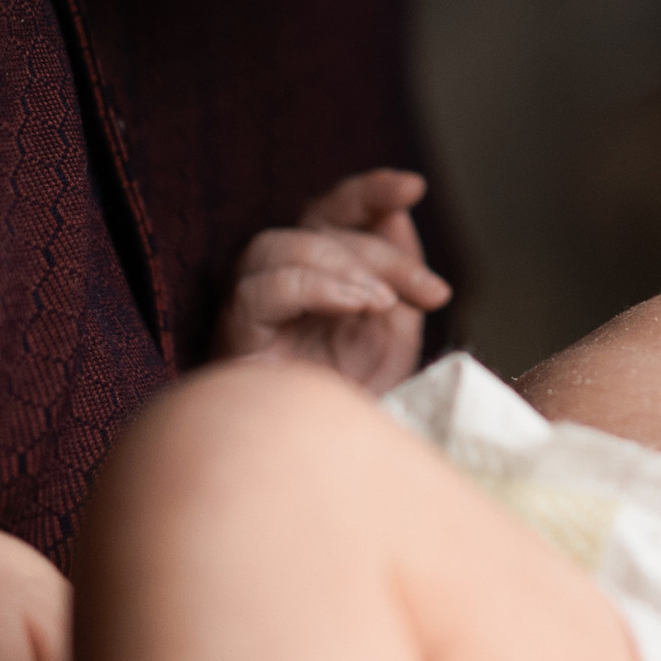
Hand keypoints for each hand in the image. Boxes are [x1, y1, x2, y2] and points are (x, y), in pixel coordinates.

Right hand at [214, 168, 452, 389]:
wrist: (327, 473)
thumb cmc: (353, 409)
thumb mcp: (394, 338)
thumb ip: (398, 279)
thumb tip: (397, 214)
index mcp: (314, 279)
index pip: (329, 214)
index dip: (367, 192)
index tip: (412, 187)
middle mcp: (274, 286)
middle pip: (312, 228)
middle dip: (377, 250)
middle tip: (427, 289)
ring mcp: (248, 311)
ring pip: (275, 246)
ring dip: (340, 265)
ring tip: (381, 303)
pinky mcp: (232, 338)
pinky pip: (260, 290)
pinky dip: (313, 287)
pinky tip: (355, 305)